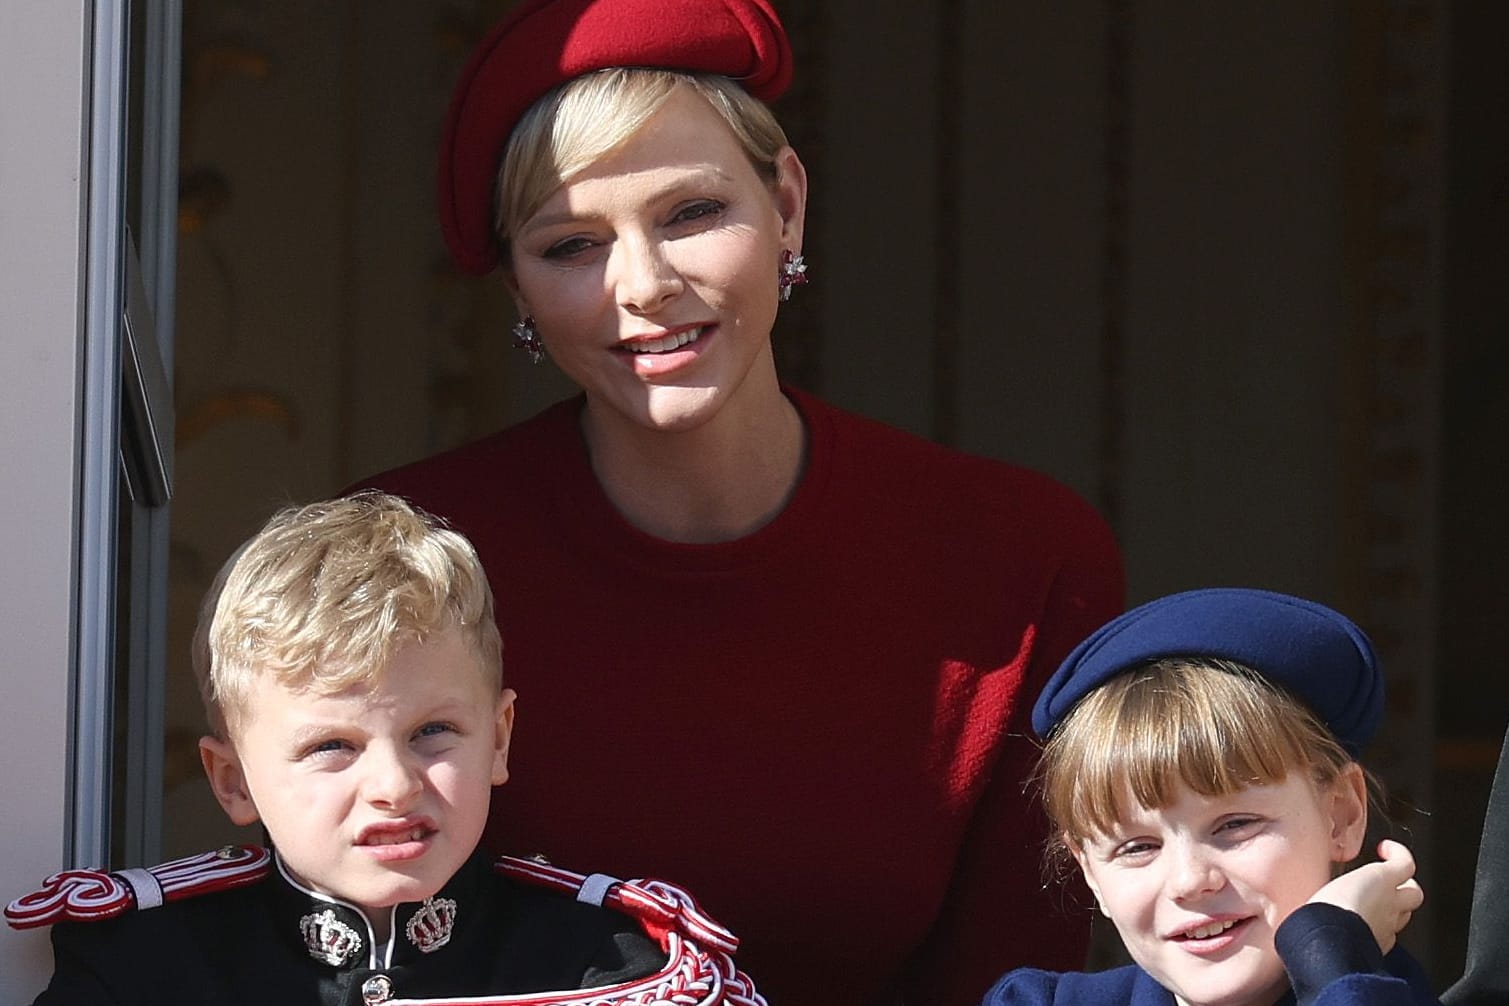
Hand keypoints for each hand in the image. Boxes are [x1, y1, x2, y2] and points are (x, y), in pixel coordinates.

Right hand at [1306, 839, 1423, 954]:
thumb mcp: (1329, 877)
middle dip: (1404, 886)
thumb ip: (1338, 874)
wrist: (1327, 943)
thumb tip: (1326, 868)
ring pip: (1403, 916)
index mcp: (1380, 880)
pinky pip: (1388, 936)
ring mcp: (1387, 927)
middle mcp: (1390, 904)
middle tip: (1390, 881)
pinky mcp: (1380, 947)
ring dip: (1393, 908)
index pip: (1405, 864)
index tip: (1386, 849)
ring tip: (1377, 904)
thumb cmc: (1326, 909)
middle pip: (1414, 893)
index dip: (1398, 854)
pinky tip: (1365, 926)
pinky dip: (1381, 929)